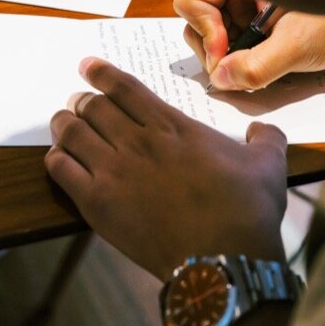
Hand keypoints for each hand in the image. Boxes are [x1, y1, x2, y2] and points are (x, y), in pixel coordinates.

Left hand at [45, 57, 288, 281]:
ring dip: (64, 124)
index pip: (125, 88)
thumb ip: (265, 138)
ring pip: (72, 133)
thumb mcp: (268, 164)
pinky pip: (62, 170)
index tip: (87, 66)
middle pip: (93, 107)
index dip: (102, 73)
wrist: (223, 259)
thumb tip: (264, 130)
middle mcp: (138, 141)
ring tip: (63, 123)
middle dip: (82, 100)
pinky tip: (60, 159)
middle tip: (79, 102)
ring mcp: (114, 172)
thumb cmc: (246, 210)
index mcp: (173, 126)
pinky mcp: (98, 204)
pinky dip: (56, 158)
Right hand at [174, 0, 324, 90]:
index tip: (226, 54)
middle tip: (238, 68)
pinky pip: (232, 42)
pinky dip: (242, 59)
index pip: (193, 1)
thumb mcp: (300, 45)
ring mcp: (245, 5)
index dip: (205, 30)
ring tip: (259, 63)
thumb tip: (220, 78)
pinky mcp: (255, 22)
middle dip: (213, 47)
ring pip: (212, 33)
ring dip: (228, 56)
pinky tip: (266, 62)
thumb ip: (258, 64)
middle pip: (197, 19)